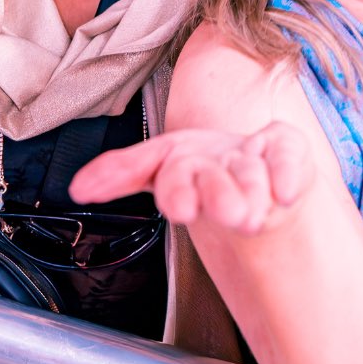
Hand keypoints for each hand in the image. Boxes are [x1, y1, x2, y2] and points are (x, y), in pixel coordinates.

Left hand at [69, 123, 313, 234]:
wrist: (249, 158)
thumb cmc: (200, 168)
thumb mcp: (159, 169)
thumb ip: (119, 174)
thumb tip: (76, 186)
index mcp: (176, 158)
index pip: (161, 164)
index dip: (169, 187)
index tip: (177, 209)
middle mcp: (211, 153)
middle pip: (208, 172)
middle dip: (216, 193)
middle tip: (228, 216)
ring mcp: (249, 152)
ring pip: (247, 170)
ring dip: (249, 191)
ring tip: (249, 216)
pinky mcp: (283, 147)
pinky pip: (285, 151)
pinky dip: (286, 172)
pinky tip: (285, 192)